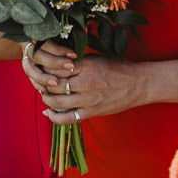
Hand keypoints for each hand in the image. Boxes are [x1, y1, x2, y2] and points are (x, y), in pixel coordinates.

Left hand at [24, 44, 145, 124]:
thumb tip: (56, 62)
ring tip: (45, 95)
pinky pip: (68, 118)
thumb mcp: (96, 58)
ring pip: (57, 101)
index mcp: (86, 65)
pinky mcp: (92, 112)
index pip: (56, 67)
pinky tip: (48, 112)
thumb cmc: (116, 68)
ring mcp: (88, 99)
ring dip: (46, 99)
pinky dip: (54, 117)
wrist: (137, 84)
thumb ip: (77, 61)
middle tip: (39, 82)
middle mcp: (85, 82)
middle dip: (43, 83)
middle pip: (53, 84)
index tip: (41, 68)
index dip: (45, 68)